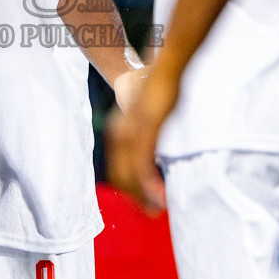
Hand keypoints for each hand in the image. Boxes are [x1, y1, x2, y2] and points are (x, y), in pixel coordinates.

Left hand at [104, 65, 180, 215]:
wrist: (159, 65)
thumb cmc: (155, 88)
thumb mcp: (150, 113)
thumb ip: (150, 133)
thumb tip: (158, 153)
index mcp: (120, 133)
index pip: (119, 169)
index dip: (130, 190)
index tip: (145, 205)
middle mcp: (121, 134)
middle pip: (121, 176)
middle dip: (136, 198)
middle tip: (151, 213)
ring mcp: (132, 131)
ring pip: (130, 173)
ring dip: (143, 195)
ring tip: (156, 209)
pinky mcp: (145, 128)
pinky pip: (142, 162)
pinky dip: (148, 182)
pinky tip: (158, 195)